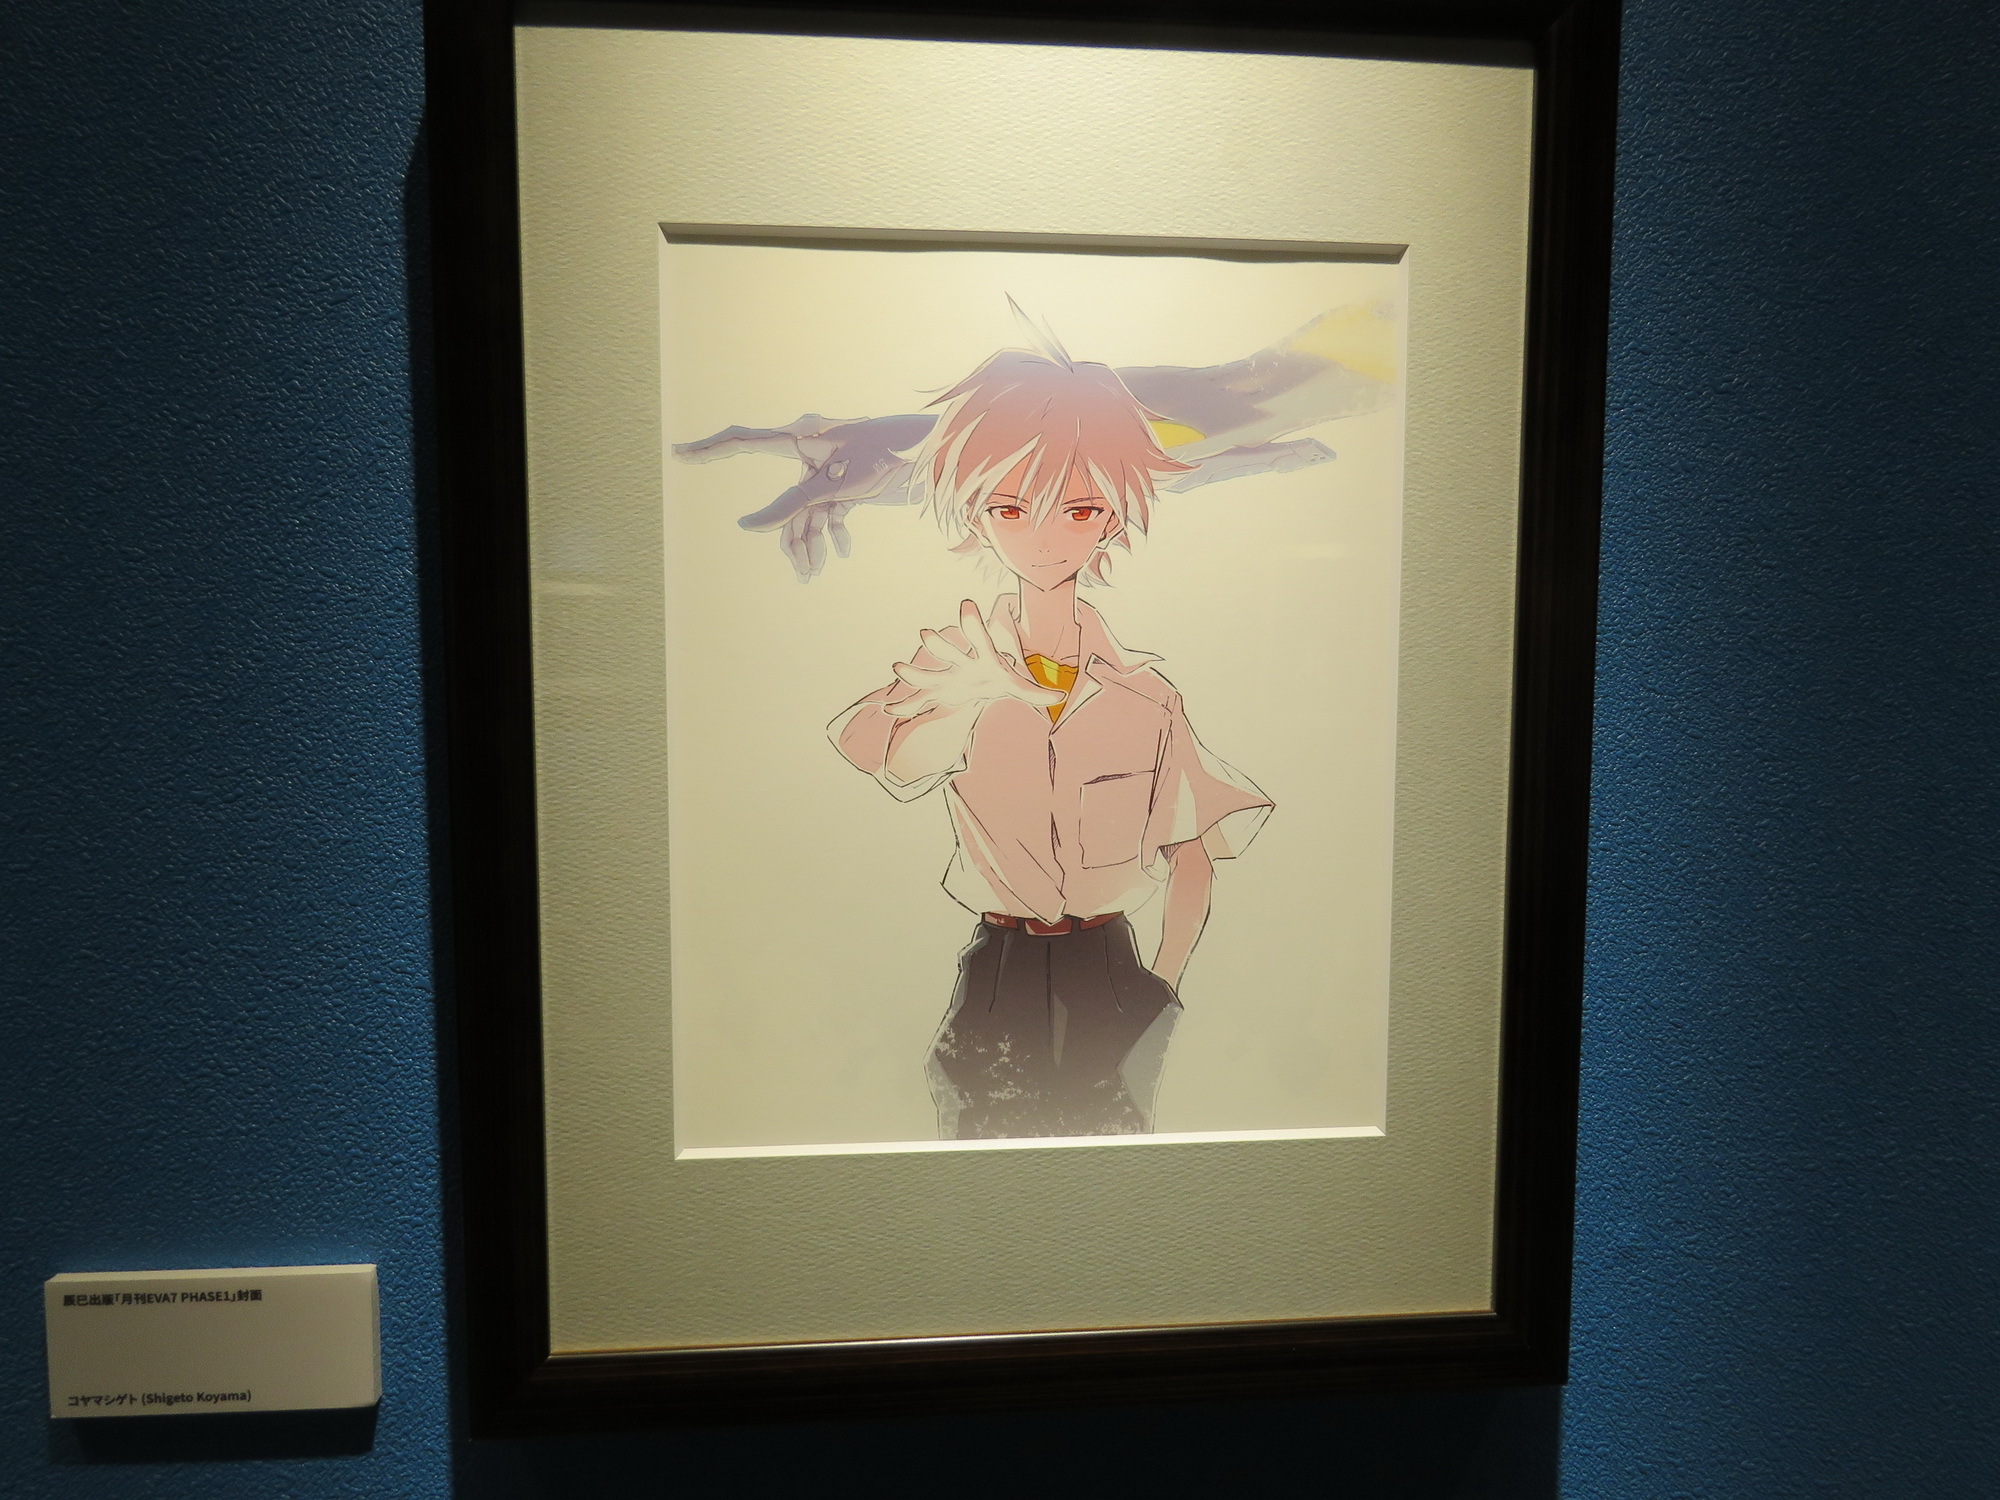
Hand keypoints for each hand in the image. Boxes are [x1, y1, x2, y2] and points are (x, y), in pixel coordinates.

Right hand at [672, 412, 933, 581]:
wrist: (936, 459)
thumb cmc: (888, 456)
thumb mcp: (835, 486)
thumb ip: (791, 506)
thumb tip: (748, 526)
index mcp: (801, 437)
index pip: (744, 441)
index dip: (709, 449)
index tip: (677, 452)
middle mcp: (810, 452)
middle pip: (783, 501)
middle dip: (790, 538)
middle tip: (803, 573)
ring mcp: (828, 469)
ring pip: (803, 513)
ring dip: (810, 543)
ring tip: (816, 572)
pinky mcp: (846, 484)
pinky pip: (825, 513)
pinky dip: (830, 533)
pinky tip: (840, 552)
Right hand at [883, 601, 1066, 719]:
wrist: (985, 680)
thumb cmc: (1002, 678)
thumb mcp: (1020, 686)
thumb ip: (1037, 692)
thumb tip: (1061, 697)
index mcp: (982, 657)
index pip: (978, 638)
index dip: (972, 623)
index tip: (965, 603)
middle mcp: (961, 663)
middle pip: (950, 652)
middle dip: (939, 645)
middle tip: (926, 633)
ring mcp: (948, 677)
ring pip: (930, 675)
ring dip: (914, 673)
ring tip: (898, 668)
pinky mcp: (939, 692)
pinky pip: (921, 700)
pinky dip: (907, 706)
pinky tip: (890, 711)